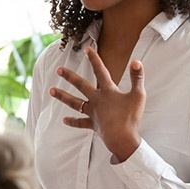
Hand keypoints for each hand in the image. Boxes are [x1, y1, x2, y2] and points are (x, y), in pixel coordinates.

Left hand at [50, 46, 145, 161]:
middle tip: (58, 69)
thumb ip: (137, 77)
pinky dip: (72, 121)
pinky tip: (64, 120)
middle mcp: (96, 100)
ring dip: (62, 96)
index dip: (94, 59)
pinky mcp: (93, 125)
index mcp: (107, 92)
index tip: (86, 49)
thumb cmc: (131, 117)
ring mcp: (93, 113)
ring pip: (74, 103)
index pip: (100, 71)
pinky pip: (80, 123)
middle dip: (69, 76)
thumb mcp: (138, 95)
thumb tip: (136, 61)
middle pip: (81, 86)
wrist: (122, 139)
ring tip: (51, 91)